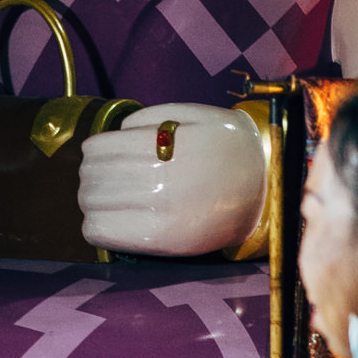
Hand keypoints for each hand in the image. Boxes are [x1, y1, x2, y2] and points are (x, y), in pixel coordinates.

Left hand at [78, 104, 268, 257]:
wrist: (266, 190)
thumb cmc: (226, 148)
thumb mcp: (196, 115)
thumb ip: (150, 117)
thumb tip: (113, 134)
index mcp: (168, 148)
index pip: (101, 150)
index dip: (94, 150)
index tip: (101, 152)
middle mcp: (162, 182)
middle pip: (94, 177)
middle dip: (91, 174)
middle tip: (102, 175)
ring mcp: (161, 215)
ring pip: (92, 204)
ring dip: (91, 198)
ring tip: (105, 196)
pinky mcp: (162, 242)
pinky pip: (103, 233)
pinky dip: (95, 225)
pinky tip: (108, 218)